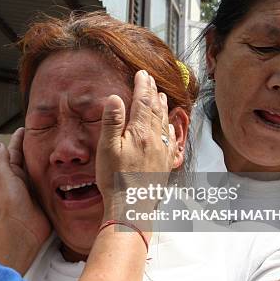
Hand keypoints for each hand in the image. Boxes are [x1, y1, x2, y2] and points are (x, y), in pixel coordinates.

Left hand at [0, 127, 50, 249]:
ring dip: (49, 161)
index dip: (20, 139)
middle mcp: (22, 181)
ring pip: (42, 170)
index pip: (15, 152)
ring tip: (59, 147)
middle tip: (49, 133)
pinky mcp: (46, 198)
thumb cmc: (9, 208)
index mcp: (10, 174)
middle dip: (37, 147)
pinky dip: (58, 177)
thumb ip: (1, 161)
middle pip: (30, 159)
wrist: (22, 232)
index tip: (27, 128)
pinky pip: (52, 184)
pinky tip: (66, 170)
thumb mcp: (3, 178)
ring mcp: (35, 190)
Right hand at [95, 70, 175, 223]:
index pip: (143, 102)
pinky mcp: (165, 164)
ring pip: (164, 123)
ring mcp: (162, 152)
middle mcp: (155, 140)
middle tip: (150, 80)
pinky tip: (170, 127)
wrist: (132, 206)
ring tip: (161, 96)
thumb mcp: (107, 148)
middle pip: (155, 109)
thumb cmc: (115, 180)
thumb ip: (112, 122)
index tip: (141, 74)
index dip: (142, 86)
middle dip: (153, 92)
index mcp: (140, 133)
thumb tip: (115, 98)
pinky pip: (172, 141)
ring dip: (162, 107)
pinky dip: (171, 129)